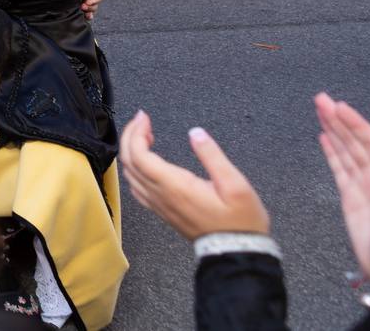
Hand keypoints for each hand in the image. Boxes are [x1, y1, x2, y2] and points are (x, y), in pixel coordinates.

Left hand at [80, 0, 104, 20]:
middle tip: (82, 7)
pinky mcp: (78, 2)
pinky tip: (82, 18)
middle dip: (90, 8)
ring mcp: (85, 0)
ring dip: (88, 13)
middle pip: (95, 5)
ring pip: (90, 10)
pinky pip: (83, 11)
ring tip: (84, 15)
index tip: (88, 2)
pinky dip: (83, 16)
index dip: (94, 0)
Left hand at [120, 110, 269, 240]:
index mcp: (175, 186)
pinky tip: (145, 162)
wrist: (237, 252)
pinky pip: (137, 188)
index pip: (139, 155)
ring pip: (131, 175)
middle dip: (130, 136)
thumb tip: (196, 133)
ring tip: (145, 136)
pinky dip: (135, 169)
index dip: (136, 132)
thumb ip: (212, 156)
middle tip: (142, 121)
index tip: (144, 117)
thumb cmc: (240, 221)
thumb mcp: (235, 185)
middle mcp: (161, 196)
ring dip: (131, 151)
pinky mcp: (162, 211)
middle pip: (129, 162)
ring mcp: (159, 205)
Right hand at [316, 93, 369, 290]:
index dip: (356, 124)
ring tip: (320, 110)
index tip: (340, 107)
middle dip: (339, 119)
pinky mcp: (351, 199)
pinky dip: (331, 151)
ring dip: (333, 129)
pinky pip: (339, 168)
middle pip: (356, 141)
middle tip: (322, 100)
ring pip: (346, 150)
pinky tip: (325, 138)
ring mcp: (365, 187)